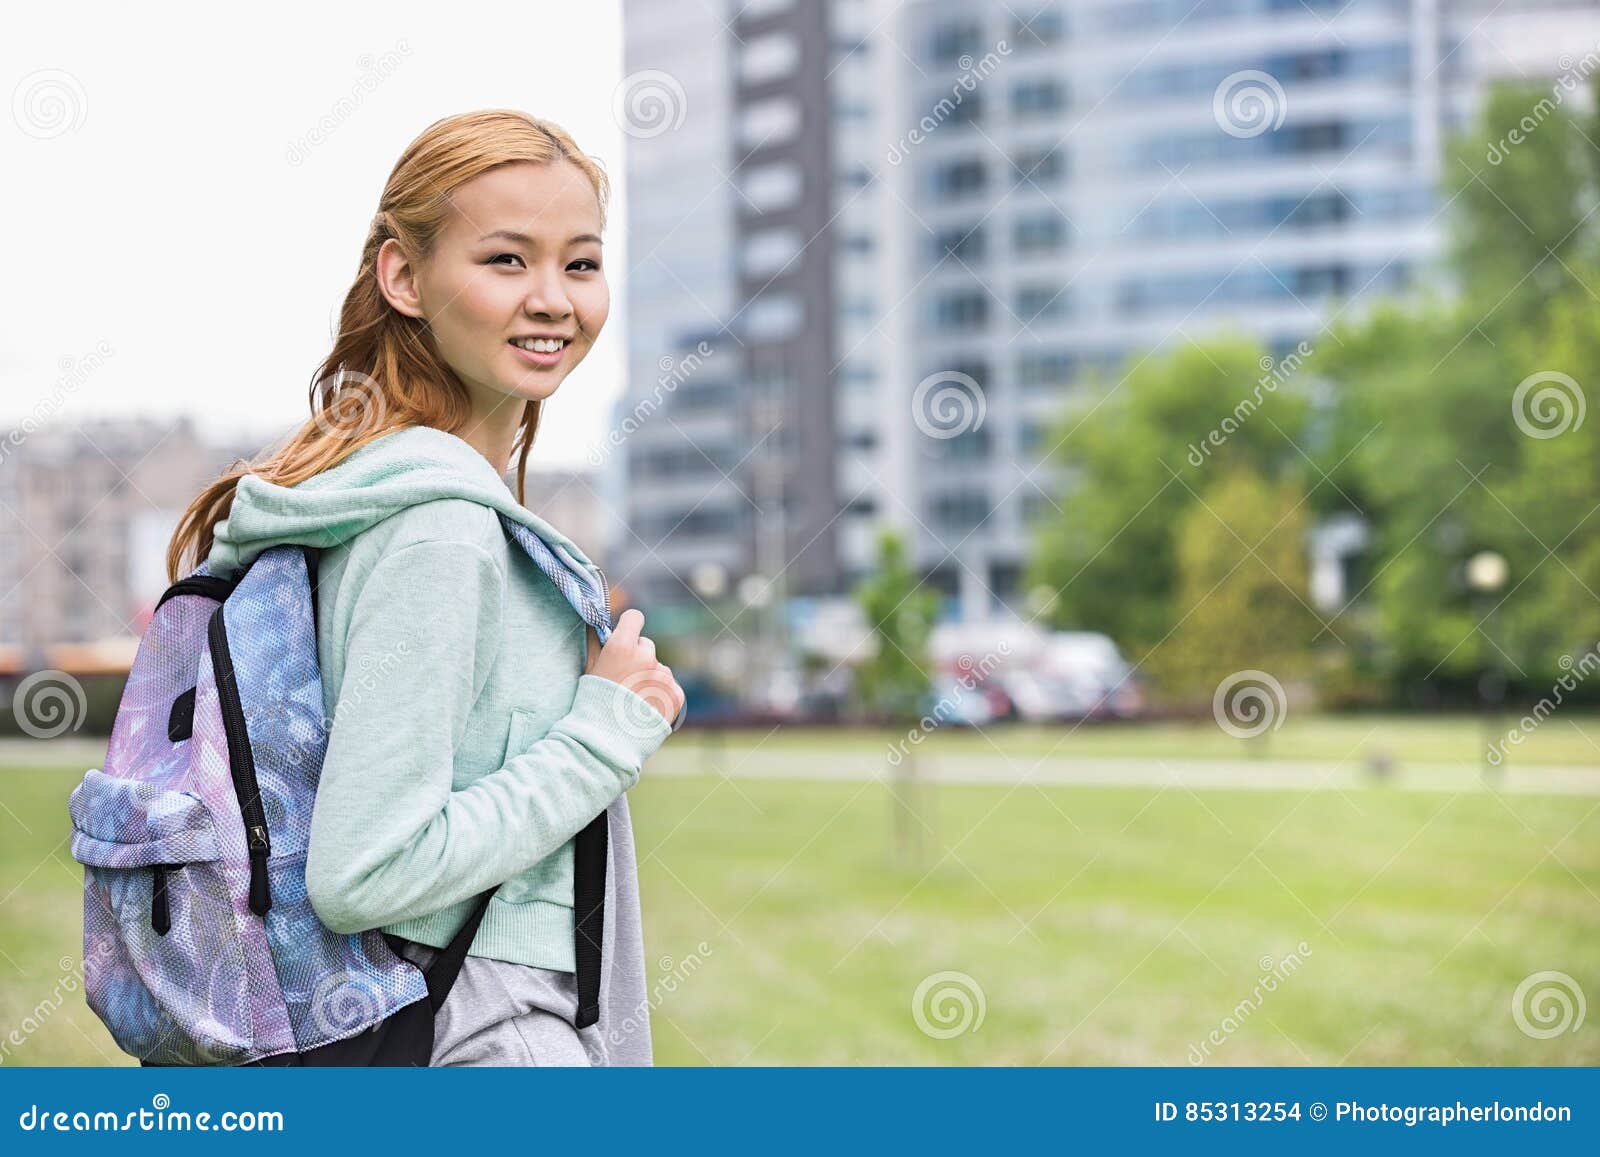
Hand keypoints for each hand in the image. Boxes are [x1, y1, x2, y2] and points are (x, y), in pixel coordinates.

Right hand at [585, 608, 683, 724]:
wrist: (609, 740)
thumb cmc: (594, 703)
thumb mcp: (589, 670)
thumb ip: (596, 643)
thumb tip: (597, 624)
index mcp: (622, 646)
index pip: (634, 617)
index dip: (629, 625)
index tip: (626, 634)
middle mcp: (646, 657)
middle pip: (646, 645)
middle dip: (638, 656)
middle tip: (625, 678)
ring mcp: (663, 675)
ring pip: (659, 667)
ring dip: (650, 677)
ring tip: (634, 699)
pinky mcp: (675, 693)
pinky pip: (670, 685)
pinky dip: (661, 694)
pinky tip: (646, 707)